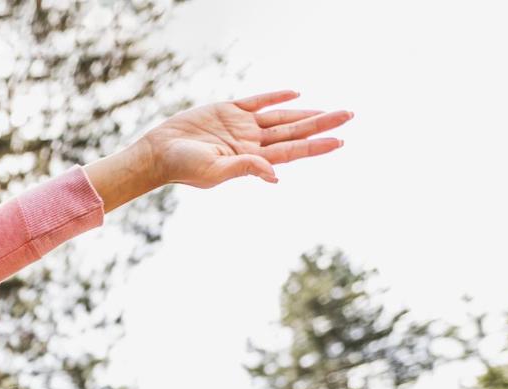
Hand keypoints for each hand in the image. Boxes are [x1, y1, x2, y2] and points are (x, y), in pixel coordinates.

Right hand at [137, 90, 351, 188]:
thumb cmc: (183, 168)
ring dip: (305, 112)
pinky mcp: (228, 110)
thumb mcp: (214, 172)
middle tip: (349, 116)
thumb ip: (245, 169)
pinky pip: (258, 101)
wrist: (158, 152)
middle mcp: (251, 142)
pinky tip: (295, 93)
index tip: (340, 141)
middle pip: (294, 131)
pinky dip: (276, 97)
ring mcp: (241, 126)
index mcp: (251, 158)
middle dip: (321, 124)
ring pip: (281, 117)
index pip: (292, 151)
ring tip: (330, 111)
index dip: (316, 145)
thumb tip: (275, 175)